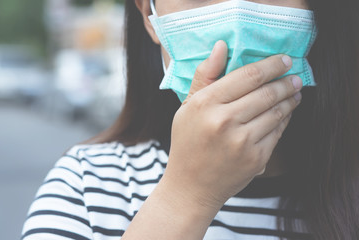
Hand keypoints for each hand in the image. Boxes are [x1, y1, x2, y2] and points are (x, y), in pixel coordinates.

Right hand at [162, 40, 302, 211]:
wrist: (192, 185)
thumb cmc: (188, 142)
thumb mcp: (187, 106)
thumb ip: (204, 75)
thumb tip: (222, 46)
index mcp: (205, 104)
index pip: (247, 75)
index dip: (271, 65)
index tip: (283, 60)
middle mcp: (225, 121)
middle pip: (267, 92)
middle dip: (286, 81)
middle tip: (294, 75)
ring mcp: (242, 142)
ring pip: (277, 111)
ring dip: (290, 98)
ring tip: (294, 92)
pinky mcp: (256, 158)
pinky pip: (278, 131)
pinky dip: (285, 119)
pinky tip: (285, 113)